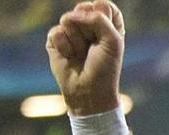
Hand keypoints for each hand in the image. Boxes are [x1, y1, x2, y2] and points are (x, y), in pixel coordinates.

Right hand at [45, 1, 125, 115]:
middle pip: (84, 8)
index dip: (103, 17)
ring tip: (81, 55)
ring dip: (77, 41)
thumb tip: (70, 16)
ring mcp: (70, 31)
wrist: (88, 92)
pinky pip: (56, 32)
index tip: (106, 36)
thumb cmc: (105, 68)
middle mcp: (88, 25)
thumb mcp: (113, 41)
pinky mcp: (55, 40)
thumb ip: (98, 19)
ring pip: (68, 19)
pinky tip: (69, 58)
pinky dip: (65, 47)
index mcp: (106, 23)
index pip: (103, 4)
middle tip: (93, 47)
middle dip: (89, 29)